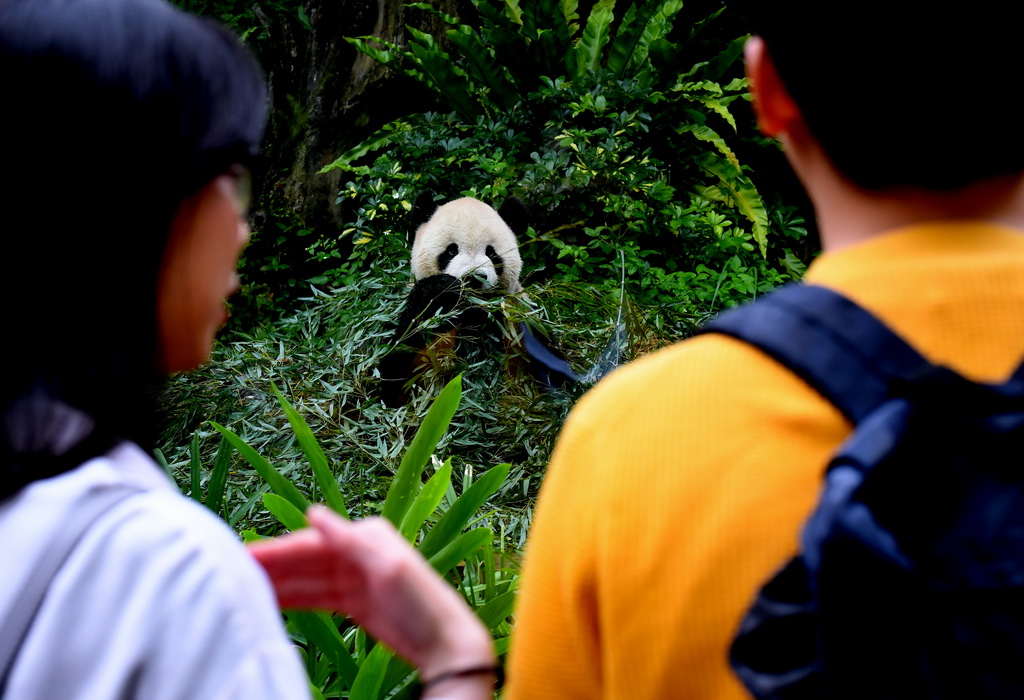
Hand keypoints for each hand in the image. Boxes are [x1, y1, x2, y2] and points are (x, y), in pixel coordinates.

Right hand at [248, 506, 495, 684]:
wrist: (444, 642)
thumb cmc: (421, 602)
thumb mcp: (387, 566)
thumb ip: (349, 539)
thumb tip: (313, 512)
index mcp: (366, 536)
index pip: (311, 543)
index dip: (277, 550)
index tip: (244, 555)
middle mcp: (359, 551)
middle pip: (305, 559)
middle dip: (271, 566)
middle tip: (228, 572)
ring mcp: (356, 577)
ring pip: (307, 578)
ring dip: (278, 583)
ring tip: (240, 589)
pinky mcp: (355, 601)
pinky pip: (317, 596)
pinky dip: (294, 598)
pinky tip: (270, 601)